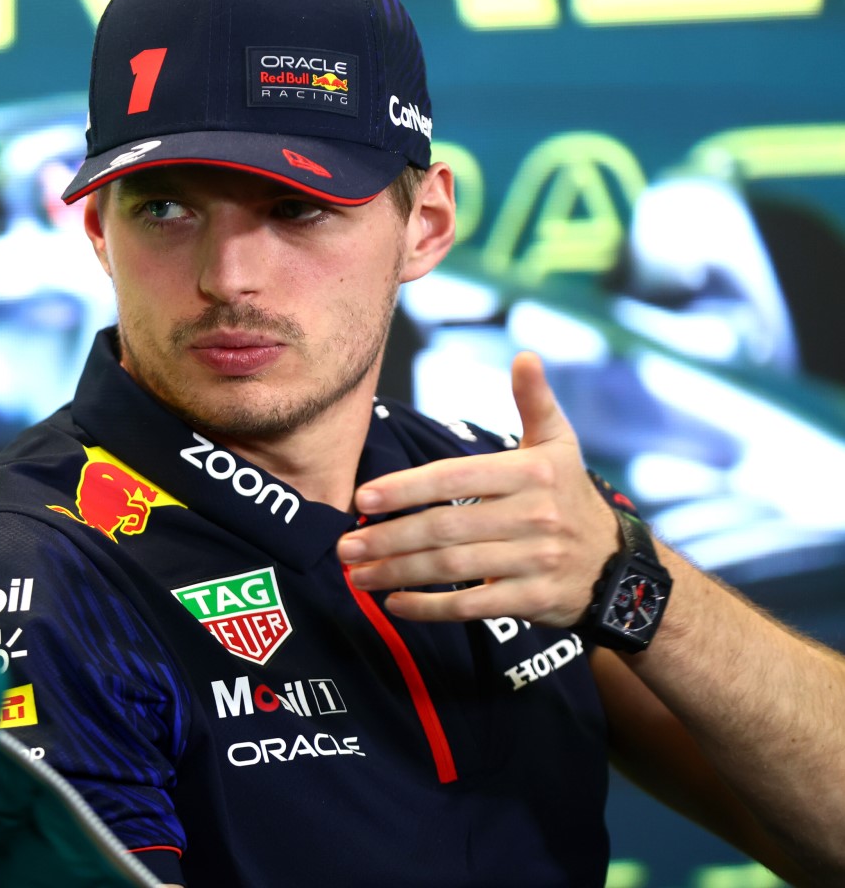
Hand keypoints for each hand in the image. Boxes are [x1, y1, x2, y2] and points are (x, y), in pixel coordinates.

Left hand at [337, 352, 618, 626]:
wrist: (619, 567)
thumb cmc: (571, 497)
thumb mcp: (560, 446)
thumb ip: (535, 403)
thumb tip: (524, 356)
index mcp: (531, 474)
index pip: (455, 479)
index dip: (406, 488)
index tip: (363, 498)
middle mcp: (533, 516)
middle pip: (444, 528)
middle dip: (388, 538)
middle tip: (345, 545)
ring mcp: (534, 561)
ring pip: (451, 568)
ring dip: (397, 573)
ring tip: (356, 575)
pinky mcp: (532, 600)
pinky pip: (471, 605)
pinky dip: (430, 607)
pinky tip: (395, 603)